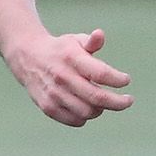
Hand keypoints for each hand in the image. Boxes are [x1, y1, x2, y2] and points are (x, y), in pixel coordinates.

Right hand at [7, 27, 132, 126]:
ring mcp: (54, 94)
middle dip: (118, 102)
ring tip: (104, 103)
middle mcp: (62, 77)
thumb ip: (91, 41)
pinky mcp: (48, 107)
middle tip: (128, 101)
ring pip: (87, 112)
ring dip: (101, 110)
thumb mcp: (75, 40)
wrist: (27, 57)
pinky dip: (86, 117)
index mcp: (71, 58)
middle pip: (97, 97)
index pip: (101, 73)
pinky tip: (89, 108)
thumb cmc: (60, 50)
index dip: (118, 80)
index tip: (126, 80)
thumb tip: (100, 35)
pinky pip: (74, 120)